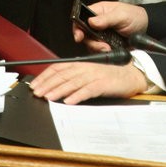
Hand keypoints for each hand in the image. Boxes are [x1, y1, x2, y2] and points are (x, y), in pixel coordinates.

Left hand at [29, 58, 147, 104]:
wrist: (130, 75)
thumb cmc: (108, 77)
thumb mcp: (89, 75)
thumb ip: (74, 79)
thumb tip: (56, 87)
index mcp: (80, 65)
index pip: (58, 68)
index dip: (45, 76)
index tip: (35, 85)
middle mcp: (84, 68)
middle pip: (62, 75)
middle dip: (47, 84)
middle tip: (36, 92)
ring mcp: (93, 75)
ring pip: (72, 82)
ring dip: (58, 90)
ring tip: (48, 97)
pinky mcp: (103, 84)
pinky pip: (88, 90)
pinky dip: (77, 96)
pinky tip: (68, 101)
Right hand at [73, 1, 148, 52]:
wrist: (146, 28)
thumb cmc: (134, 16)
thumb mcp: (121, 15)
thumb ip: (106, 18)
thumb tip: (91, 21)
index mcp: (98, 12)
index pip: (81, 17)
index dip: (77, 26)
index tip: (79, 36)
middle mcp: (97, 24)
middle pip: (84, 34)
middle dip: (91, 42)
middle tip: (102, 46)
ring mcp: (101, 35)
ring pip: (91, 44)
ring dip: (98, 49)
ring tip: (109, 49)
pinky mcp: (107, 45)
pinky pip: (100, 51)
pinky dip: (103, 53)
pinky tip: (111, 52)